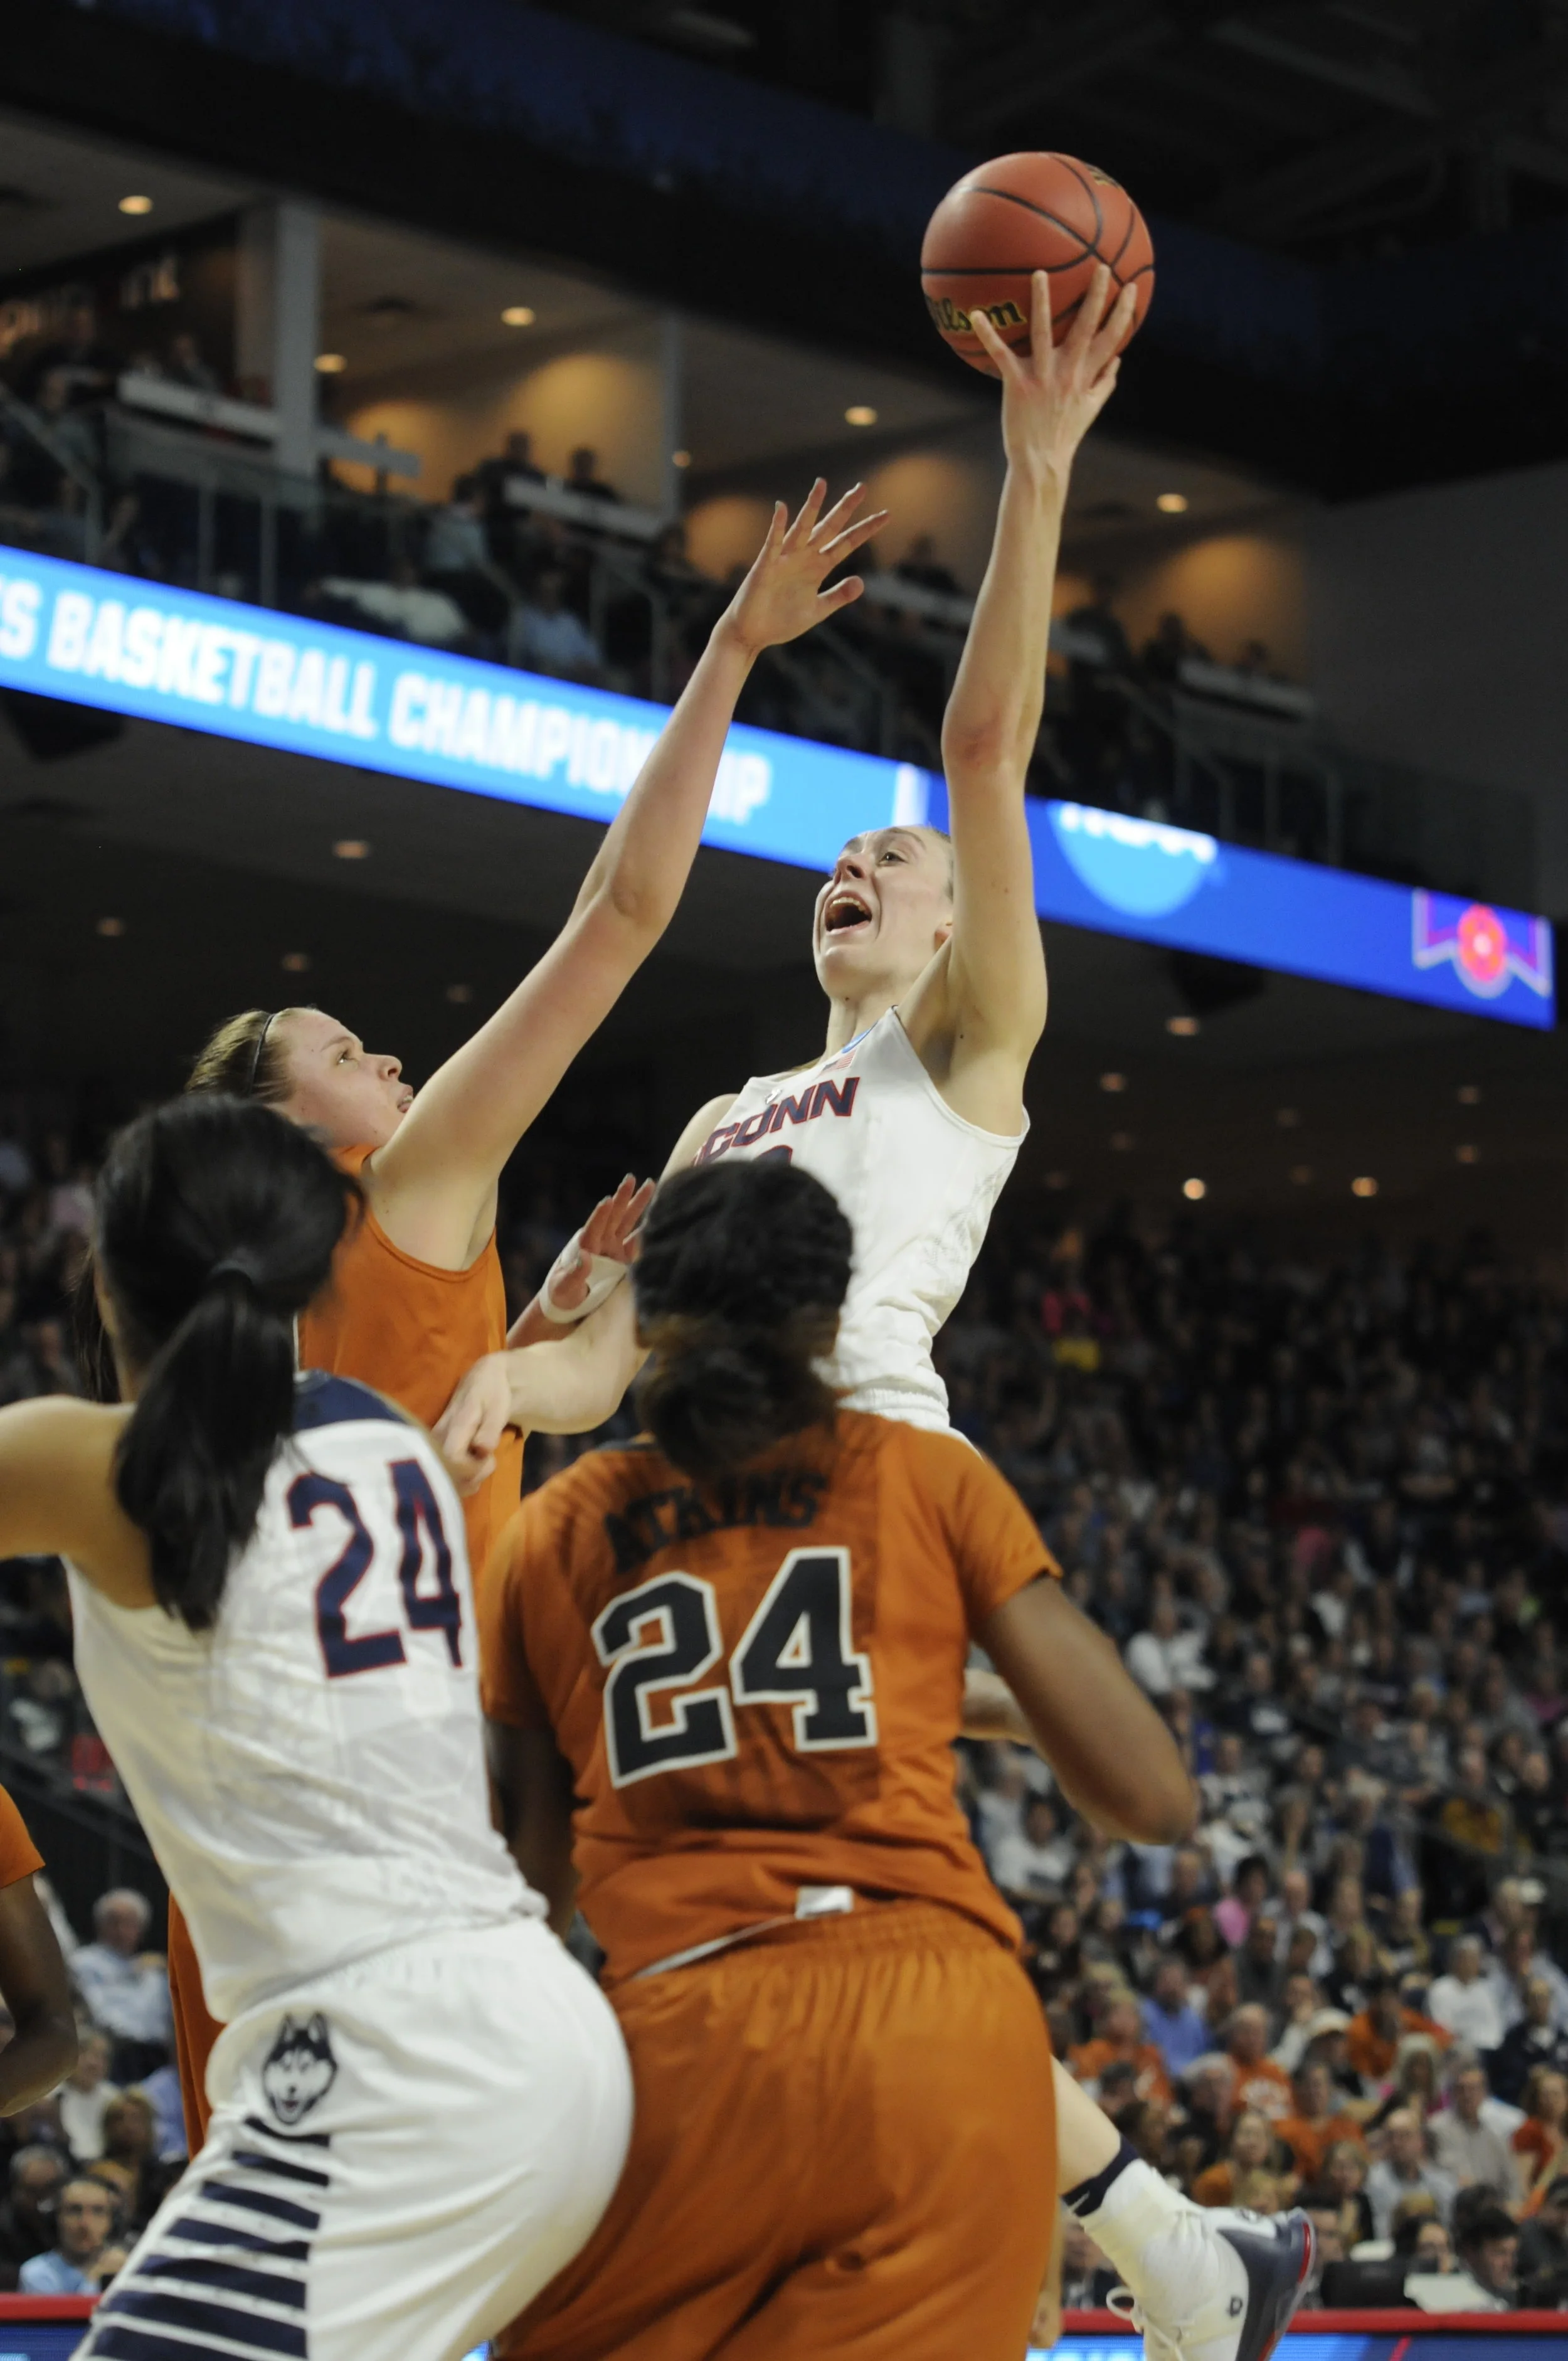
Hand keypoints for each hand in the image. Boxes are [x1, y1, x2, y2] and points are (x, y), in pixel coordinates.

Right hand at [432, 1353, 514, 1495]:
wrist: (482, 1379)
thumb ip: (490, 1428)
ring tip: (482, 1462)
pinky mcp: (433, 1448)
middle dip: (471, 1477)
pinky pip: (443, 1471)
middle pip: (446, 1473)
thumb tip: (482, 1449)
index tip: (489, 1460)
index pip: (452, 1458)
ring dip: (467, 1478)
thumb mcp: (497, 1406)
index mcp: (454, 1425)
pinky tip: (473, 1465)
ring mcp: (433, 1443)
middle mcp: (437, 1436)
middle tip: (489, 1462)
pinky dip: (461, 1476)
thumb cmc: (492, 1393)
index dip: (472, 1469)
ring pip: (444, 1475)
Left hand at [529, 1175, 651, 1326]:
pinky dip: (647, 1230)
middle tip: (631, 1178)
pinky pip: (637, 1242)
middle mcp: (601, 1244)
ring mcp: (613, 1250)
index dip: (601, 1215)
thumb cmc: (562, 1296)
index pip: (594, 1227)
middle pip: (613, 1217)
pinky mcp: (623, 1260)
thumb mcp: (564, 1286)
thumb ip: (575, 1273)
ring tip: (650, 1185)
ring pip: (627, 1223)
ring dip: (637, 1205)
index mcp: (585, 1246)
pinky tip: (657, 1216)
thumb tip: (585, 1256)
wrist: (569, 1306)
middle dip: (623, 1198)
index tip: (607, 1200)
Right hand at [719, 479, 887, 656]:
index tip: (886, 515)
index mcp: (817, 568)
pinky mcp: (765, 567)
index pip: (846, 544)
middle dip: (844, 509)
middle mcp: (803, 558)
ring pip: (802, 528)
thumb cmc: (780, 622)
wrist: (752, 635)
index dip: (865, 530)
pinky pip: (772, 544)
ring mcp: (785, 560)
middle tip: (861, 487)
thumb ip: (838, 596)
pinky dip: (777, 527)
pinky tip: (781, 509)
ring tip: (822, 484)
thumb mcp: (817, 611)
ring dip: (811, 507)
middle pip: (829, 528)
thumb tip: (862, 582)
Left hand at [969, 264, 1135, 481]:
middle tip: (1100, 266)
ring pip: (1044, 333)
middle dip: (1095, 297)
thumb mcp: (1091, 409)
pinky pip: (1001, 355)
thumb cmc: (1065, 433)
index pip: (1112, 338)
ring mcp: (1042, 378)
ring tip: (1040, 273)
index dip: (1124, 312)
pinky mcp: (1017, 385)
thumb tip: (1118, 359)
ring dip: (1042, 303)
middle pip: (1085, 328)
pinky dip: (988, 335)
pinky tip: (976, 314)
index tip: (1132, 286)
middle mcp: (1068, 373)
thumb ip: (1105, 382)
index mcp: (1086, 376)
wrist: (1041, 461)